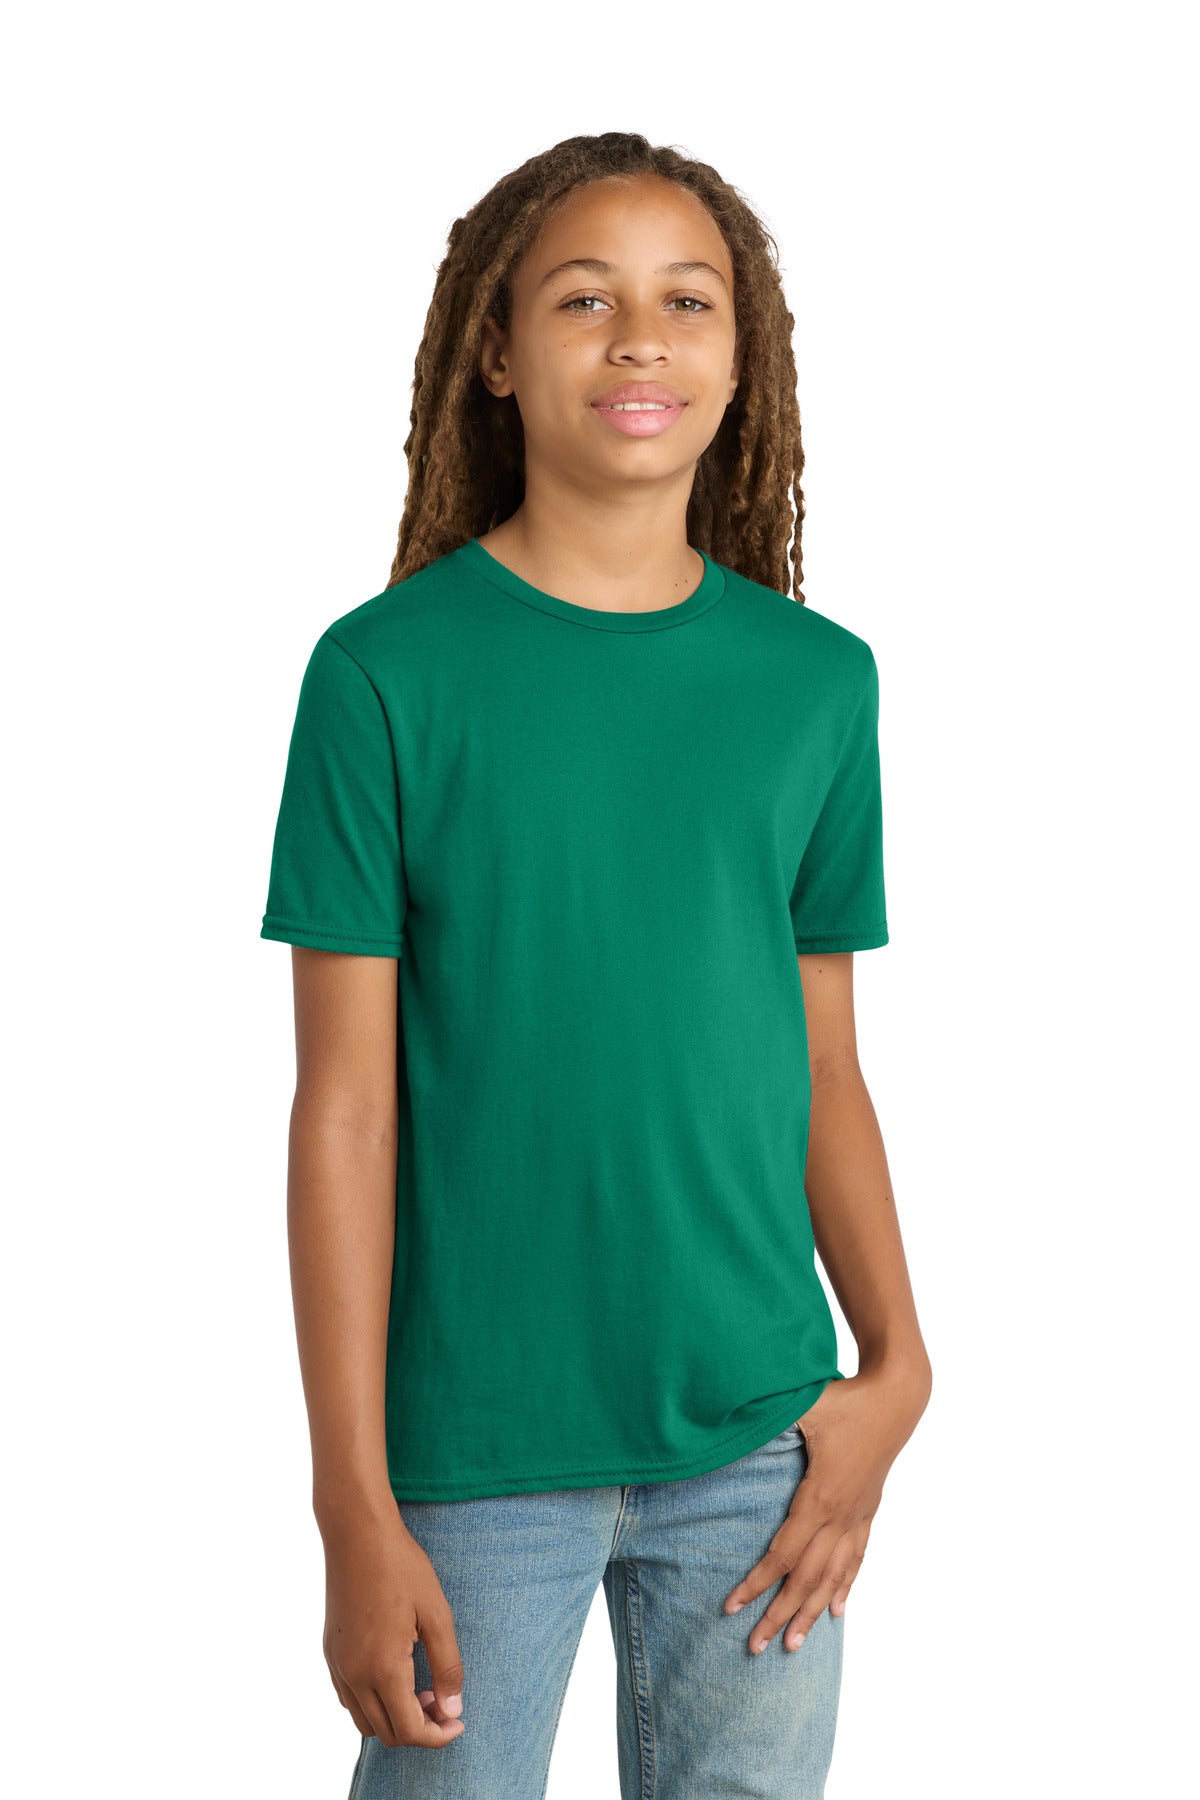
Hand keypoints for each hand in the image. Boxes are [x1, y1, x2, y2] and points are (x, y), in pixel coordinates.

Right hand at [320, 1502, 466, 1746]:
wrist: (358, 1533)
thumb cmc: (402, 1568)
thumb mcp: (437, 1615)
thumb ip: (447, 1668)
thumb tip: (452, 1711)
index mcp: (383, 1668)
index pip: (410, 1730)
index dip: (438, 1736)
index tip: (458, 1723)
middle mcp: (354, 1674)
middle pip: (387, 1733)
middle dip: (419, 1729)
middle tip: (442, 1701)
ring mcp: (337, 1665)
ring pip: (364, 1722)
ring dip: (394, 1718)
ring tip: (420, 1689)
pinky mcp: (330, 1652)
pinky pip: (349, 1698)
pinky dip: (373, 1703)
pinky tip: (394, 1675)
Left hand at [723, 1365, 929, 1653]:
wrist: (898, 1397)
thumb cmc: (845, 1397)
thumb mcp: (803, 1405)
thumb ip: (765, 1416)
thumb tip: (725, 1418)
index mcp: (819, 1496)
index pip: (782, 1554)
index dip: (755, 1583)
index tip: (730, 1608)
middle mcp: (840, 1515)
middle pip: (806, 1578)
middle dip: (780, 1614)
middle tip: (756, 1648)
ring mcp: (858, 1515)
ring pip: (833, 1576)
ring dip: (812, 1613)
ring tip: (794, 1645)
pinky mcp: (869, 1509)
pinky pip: (856, 1557)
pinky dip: (845, 1586)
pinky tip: (838, 1611)